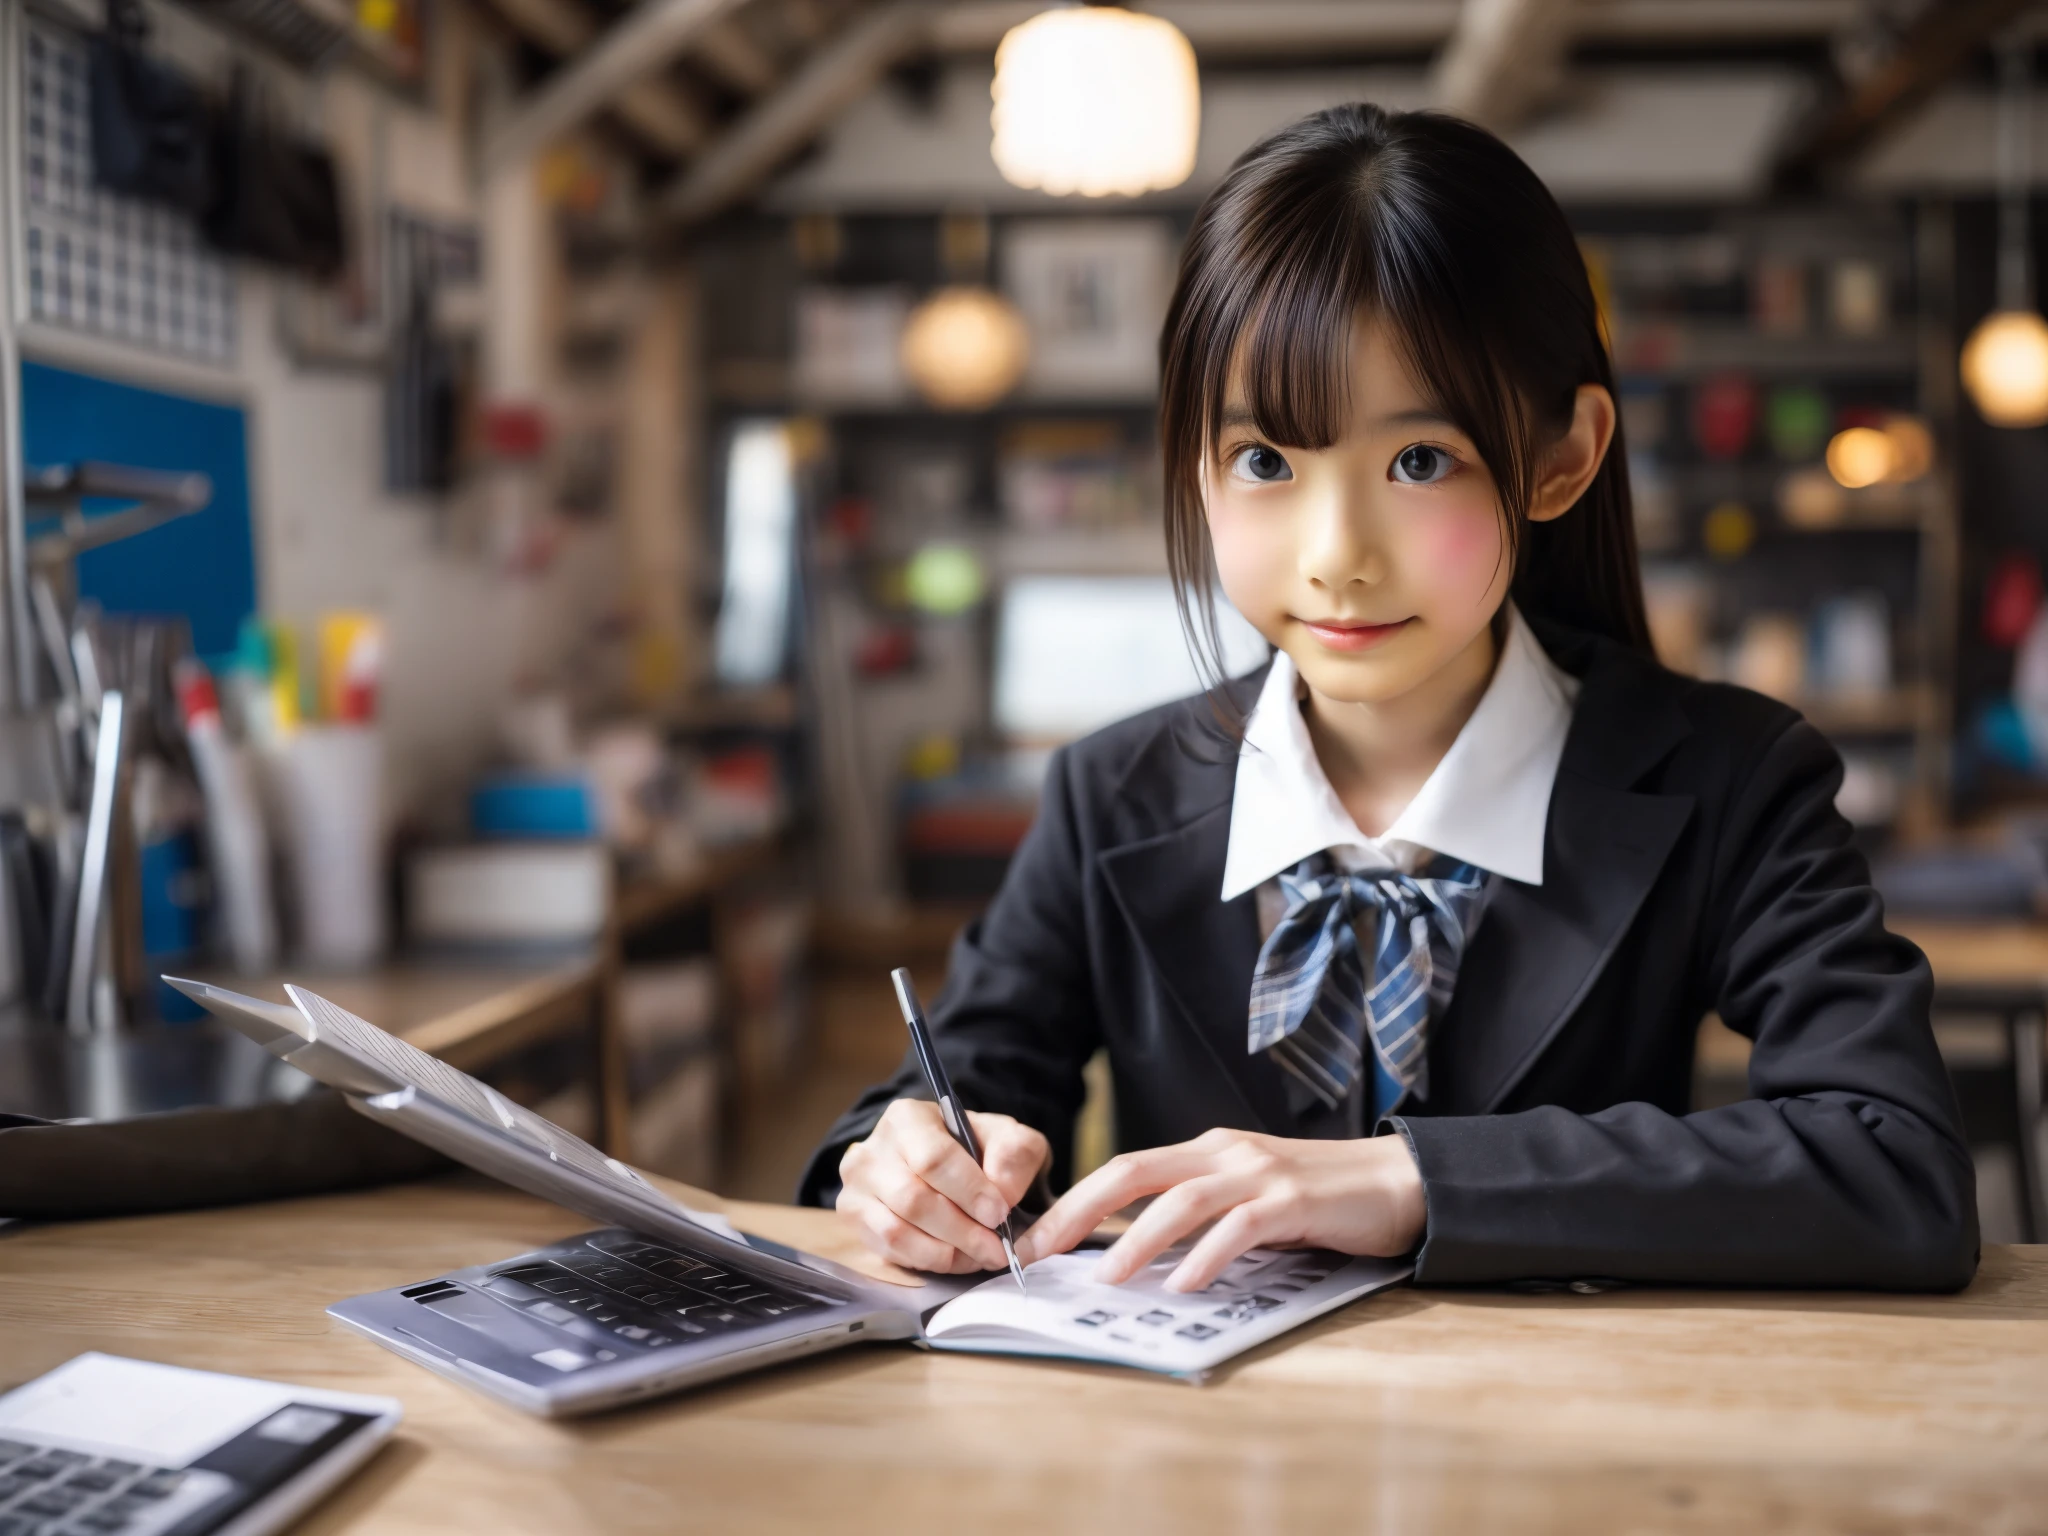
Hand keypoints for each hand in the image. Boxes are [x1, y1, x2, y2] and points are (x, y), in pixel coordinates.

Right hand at [836, 1098, 1050, 1273]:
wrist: (943, 1164)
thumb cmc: (974, 1148)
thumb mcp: (1006, 1138)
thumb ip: (1014, 1155)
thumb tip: (1003, 1194)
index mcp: (906, 1118)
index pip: (933, 1158)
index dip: (969, 1192)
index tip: (999, 1215)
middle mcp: (871, 1150)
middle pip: (913, 1200)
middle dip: (962, 1231)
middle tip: (996, 1249)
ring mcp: (856, 1187)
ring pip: (897, 1231)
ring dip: (946, 1252)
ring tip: (979, 1256)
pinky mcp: (854, 1219)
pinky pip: (889, 1250)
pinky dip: (927, 1261)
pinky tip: (955, 1257)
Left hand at [1014, 1128, 1425, 1292]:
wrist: (1398, 1181)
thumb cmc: (1318, 1198)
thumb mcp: (1247, 1200)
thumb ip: (1198, 1218)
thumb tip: (1134, 1257)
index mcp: (1206, 1152)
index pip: (1123, 1169)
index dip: (1073, 1202)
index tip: (1035, 1240)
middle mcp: (1225, 1153)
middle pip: (1133, 1171)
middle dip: (1078, 1212)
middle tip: (1040, 1252)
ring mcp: (1259, 1173)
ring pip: (1181, 1199)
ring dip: (1137, 1239)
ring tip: (1106, 1277)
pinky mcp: (1295, 1200)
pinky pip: (1240, 1226)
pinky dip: (1208, 1256)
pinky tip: (1186, 1284)